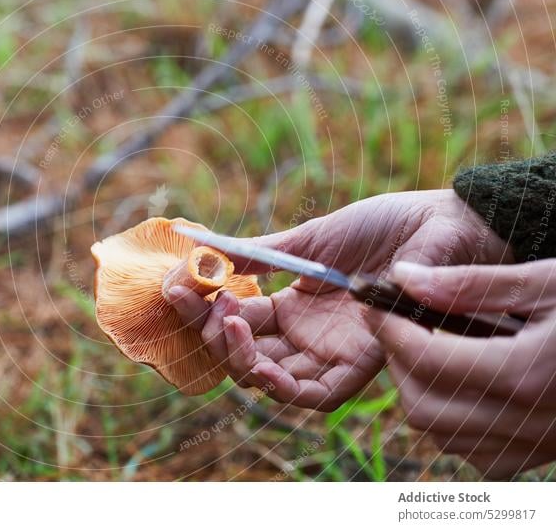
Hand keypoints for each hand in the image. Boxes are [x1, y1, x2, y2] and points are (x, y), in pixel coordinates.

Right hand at [168, 189, 509, 409]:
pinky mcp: (363, 363)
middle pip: (244, 353)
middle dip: (211, 334)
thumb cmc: (385, 225)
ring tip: (228, 323)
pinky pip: (316, 394)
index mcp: (292, 306)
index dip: (201, 308)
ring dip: (240, 359)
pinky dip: (284, 387)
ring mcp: (332, 351)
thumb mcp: (311, 238)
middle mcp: (307, 335)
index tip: (175, 286)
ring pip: (270, 379)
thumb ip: (258, 253)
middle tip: (200, 303)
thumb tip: (197, 244)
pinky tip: (263, 363)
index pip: (234, 319)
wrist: (444, 226)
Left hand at [367, 259, 555, 478]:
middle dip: (396, 360)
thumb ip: (470, 283)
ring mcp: (537, 445)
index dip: (385, 328)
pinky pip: (475, 453)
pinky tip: (463, 382)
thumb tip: (402, 277)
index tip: (371, 301)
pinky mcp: (545, 456)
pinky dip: (452, 422)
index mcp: (525, 373)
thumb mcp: (547, 281)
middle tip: (397, 322)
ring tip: (427, 345)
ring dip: (418, 390)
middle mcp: (527, 421)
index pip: (423, 357)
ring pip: (441, 434)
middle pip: (420, 404)